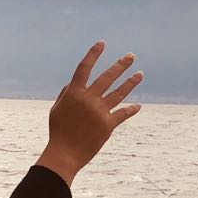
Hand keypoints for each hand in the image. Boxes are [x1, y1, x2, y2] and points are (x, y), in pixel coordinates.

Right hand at [36, 41, 141, 186]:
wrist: (65, 154)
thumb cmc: (58, 131)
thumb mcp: (57, 109)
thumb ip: (67, 93)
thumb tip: (76, 81)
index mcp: (74, 93)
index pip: (85, 68)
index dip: (93, 54)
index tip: (101, 43)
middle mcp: (88, 99)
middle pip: (107, 77)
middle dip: (121, 65)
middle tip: (131, 56)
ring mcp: (99, 111)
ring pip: (119, 93)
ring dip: (131, 82)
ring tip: (140, 74)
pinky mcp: (108, 125)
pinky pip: (122, 114)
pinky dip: (131, 110)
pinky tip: (137, 105)